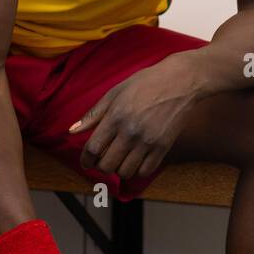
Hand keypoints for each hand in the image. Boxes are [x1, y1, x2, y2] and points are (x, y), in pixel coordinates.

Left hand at [68, 52, 200, 183]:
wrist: (181, 81)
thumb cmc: (146, 83)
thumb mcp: (115, 92)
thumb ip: (93, 114)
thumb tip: (72, 131)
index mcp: (116, 116)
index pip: (93, 148)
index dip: (85, 159)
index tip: (86, 162)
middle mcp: (131, 131)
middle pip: (107, 165)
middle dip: (100, 166)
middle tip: (102, 160)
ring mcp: (148, 141)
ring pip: (125, 172)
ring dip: (118, 169)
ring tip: (120, 159)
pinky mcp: (164, 147)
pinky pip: (145, 171)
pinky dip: (137, 170)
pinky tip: (135, 160)